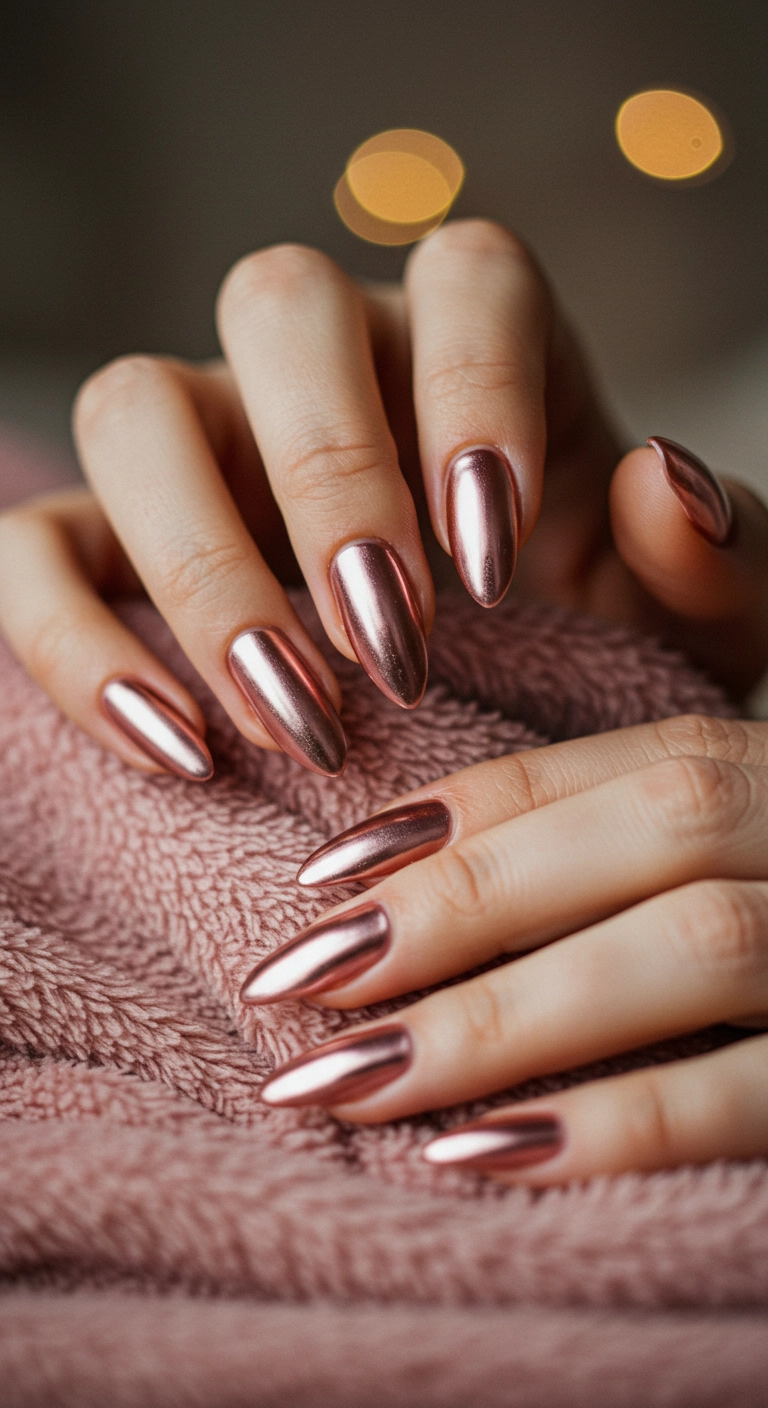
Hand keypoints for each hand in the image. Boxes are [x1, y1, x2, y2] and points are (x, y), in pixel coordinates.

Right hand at [1, 221, 766, 780]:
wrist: (506, 732)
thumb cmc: (606, 654)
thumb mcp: (697, 626)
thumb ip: (719, 557)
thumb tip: (659, 481)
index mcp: (481, 342)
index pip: (468, 276)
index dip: (475, 393)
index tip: (494, 560)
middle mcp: (330, 364)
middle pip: (278, 305)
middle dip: (328, 478)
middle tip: (390, 648)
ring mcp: (205, 442)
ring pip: (133, 410)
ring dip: (201, 566)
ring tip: (292, 717)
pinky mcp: (112, 543)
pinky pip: (35, 551)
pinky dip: (77, 645)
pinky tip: (176, 748)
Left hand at [245, 714, 767, 1182]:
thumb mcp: (756, 827)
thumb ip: (681, 763)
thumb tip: (630, 511)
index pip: (630, 757)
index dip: (474, 808)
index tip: (327, 871)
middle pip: (665, 823)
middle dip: (466, 899)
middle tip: (297, 979)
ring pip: (705, 945)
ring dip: (506, 1014)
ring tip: (345, 1078)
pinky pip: (763, 1097)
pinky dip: (624, 1122)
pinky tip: (481, 1158)